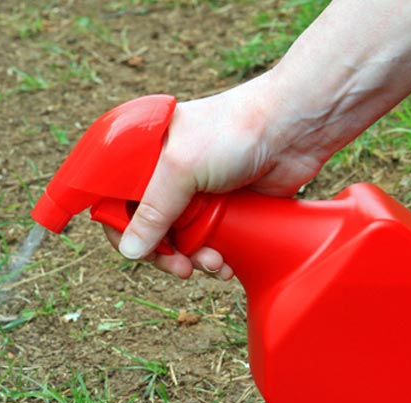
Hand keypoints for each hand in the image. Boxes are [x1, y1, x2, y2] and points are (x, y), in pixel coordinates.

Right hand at [106, 74, 324, 279]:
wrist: (296, 128)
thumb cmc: (235, 131)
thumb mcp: (181, 168)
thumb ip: (153, 211)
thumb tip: (131, 252)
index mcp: (145, 153)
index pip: (114, 199)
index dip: (120, 229)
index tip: (137, 252)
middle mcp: (167, 174)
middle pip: (147, 227)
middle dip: (163, 252)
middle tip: (180, 267)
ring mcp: (196, 192)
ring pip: (180, 240)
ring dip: (193, 258)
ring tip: (213, 262)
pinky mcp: (225, 207)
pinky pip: (210, 242)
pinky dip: (215, 257)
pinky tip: (227, 264)